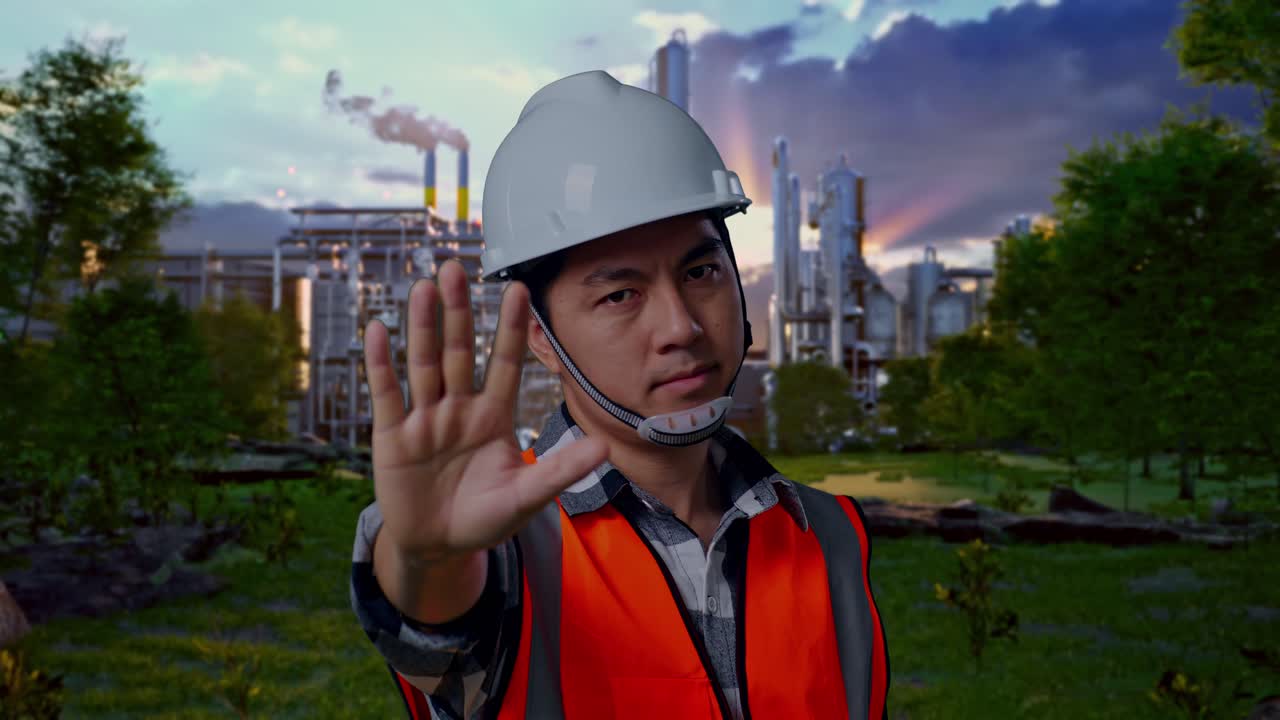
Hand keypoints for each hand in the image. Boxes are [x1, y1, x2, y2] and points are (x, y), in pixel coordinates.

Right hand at [362, 259, 607, 565]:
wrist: (438, 547)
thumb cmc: (485, 518)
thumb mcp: (527, 497)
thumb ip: (559, 471)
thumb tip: (604, 446)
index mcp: (493, 417)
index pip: (504, 364)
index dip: (510, 329)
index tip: (519, 290)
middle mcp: (458, 408)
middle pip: (458, 352)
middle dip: (458, 312)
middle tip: (457, 269)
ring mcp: (424, 419)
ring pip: (423, 364)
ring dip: (422, 326)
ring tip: (425, 287)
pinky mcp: (392, 436)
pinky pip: (386, 394)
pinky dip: (381, 364)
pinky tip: (378, 330)